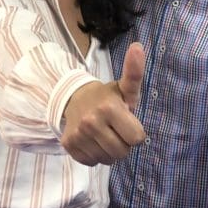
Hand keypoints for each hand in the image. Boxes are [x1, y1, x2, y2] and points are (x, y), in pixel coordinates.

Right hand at [60, 42, 145, 165]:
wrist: (74, 98)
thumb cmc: (107, 97)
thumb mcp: (125, 88)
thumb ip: (134, 73)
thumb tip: (138, 46)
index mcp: (109, 108)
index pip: (136, 139)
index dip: (135, 132)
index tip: (127, 121)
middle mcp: (92, 122)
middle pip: (122, 153)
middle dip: (122, 143)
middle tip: (115, 129)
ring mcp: (78, 134)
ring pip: (107, 160)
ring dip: (109, 151)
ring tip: (104, 134)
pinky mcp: (69, 145)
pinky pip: (92, 162)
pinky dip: (94, 154)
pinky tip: (92, 140)